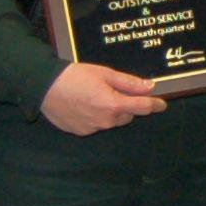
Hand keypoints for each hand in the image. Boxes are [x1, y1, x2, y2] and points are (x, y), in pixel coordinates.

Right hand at [40, 63, 165, 134]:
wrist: (43, 86)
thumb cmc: (75, 75)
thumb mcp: (104, 73)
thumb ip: (129, 83)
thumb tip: (150, 87)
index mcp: (114, 105)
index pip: (142, 108)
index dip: (154, 105)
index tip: (161, 104)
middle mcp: (105, 121)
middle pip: (126, 115)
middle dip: (126, 105)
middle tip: (114, 91)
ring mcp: (92, 128)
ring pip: (111, 121)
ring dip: (110, 112)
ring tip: (95, 96)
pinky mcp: (81, 132)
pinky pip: (96, 125)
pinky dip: (95, 116)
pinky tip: (84, 104)